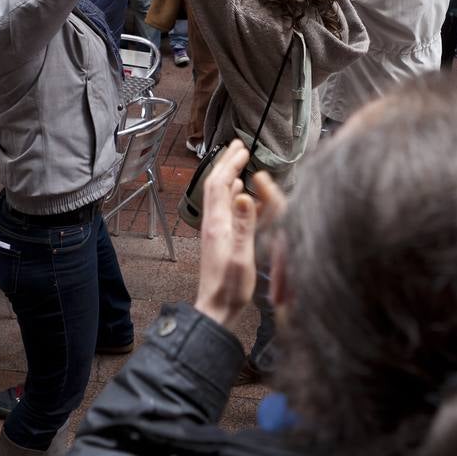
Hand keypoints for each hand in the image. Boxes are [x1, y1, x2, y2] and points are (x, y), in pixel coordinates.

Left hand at [194, 140, 257, 327]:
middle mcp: (212, 224)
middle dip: (225, 163)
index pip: (220, 185)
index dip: (230, 164)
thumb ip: (244, 226)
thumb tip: (243, 194)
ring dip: (227, 175)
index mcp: (218, 225)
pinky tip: (238, 194)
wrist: (214, 310)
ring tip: (238, 162)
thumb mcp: (242, 257)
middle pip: (215, 185)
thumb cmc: (230, 289)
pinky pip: (222, 207)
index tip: (242, 149)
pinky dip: (229, 193)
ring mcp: (214, 231)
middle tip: (237, 145)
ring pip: (217, 195)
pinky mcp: (217, 239)